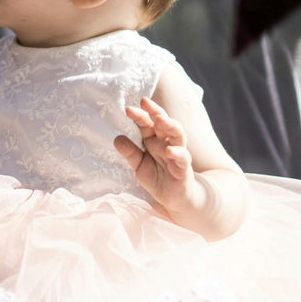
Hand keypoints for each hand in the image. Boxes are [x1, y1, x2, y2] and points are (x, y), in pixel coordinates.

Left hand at [113, 97, 199, 212]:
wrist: (174, 199)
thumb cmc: (158, 178)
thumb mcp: (139, 165)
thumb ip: (130, 152)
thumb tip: (116, 138)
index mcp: (154, 140)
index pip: (147, 123)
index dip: (139, 116)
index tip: (128, 108)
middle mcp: (166, 143)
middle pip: (163, 122)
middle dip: (155, 111)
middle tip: (145, 101)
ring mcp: (177, 153)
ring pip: (178, 134)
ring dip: (170, 125)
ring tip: (160, 119)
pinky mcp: (184, 168)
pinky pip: (183, 157)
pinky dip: (178, 153)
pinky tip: (169, 150)